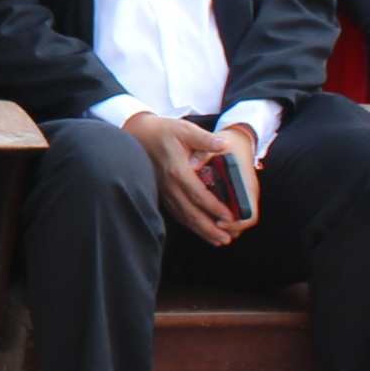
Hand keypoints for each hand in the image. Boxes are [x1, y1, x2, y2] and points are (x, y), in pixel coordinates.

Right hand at [125, 111, 253, 243]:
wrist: (139, 134)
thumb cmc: (164, 131)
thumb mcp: (186, 130)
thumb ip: (205, 140)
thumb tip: (223, 144)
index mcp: (178, 170)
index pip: (199, 195)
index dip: (215, 208)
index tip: (230, 217)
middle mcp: (171, 185)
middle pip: (191, 213)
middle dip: (210, 228)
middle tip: (226, 239)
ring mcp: (165, 191)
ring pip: (184, 217)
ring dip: (201, 230)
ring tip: (218, 240)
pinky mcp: (162, 193)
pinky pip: (177, 213)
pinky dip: (190, 224)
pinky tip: (200, 230)